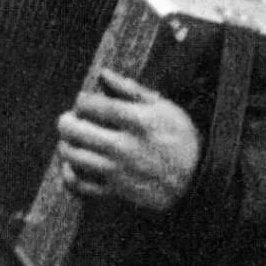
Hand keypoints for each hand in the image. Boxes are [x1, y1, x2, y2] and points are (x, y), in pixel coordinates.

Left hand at [55, 70, 199, 213]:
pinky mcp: (116, 193)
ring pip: (72, 156)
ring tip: (72, 141)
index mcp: (135, 121)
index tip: (88, 104)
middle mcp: (124, 146)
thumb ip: (130, 89)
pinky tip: (74, 166)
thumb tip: (103, 73)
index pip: (88, 104)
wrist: (199, 180)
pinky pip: (80, 185)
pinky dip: (69, 175)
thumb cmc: (181, 138)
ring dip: (66, 145)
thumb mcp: (163, 107)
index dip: (82, 100)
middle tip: (72, 120)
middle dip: (67, 120)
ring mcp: (118, 172)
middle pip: (73, 129)